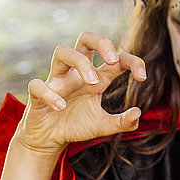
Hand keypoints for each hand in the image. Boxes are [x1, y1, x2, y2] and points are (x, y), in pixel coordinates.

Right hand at [15, 32, 146, 154]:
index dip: (133, 62)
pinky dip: (50, 94)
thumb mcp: (103, 126)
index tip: (142, 77)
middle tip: (113, 60)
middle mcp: (77, 73)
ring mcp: (57, 81)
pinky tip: (61, 107)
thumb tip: (138, 113)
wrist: (49, 141)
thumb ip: (122, 122)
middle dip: (102, 43)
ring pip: (62, 51)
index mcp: (97, 77)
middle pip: (86, 39)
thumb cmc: (77, 126)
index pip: (117, 57)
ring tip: (93, 83)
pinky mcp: (37, 95)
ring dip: (80, 63)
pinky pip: (37, 85)